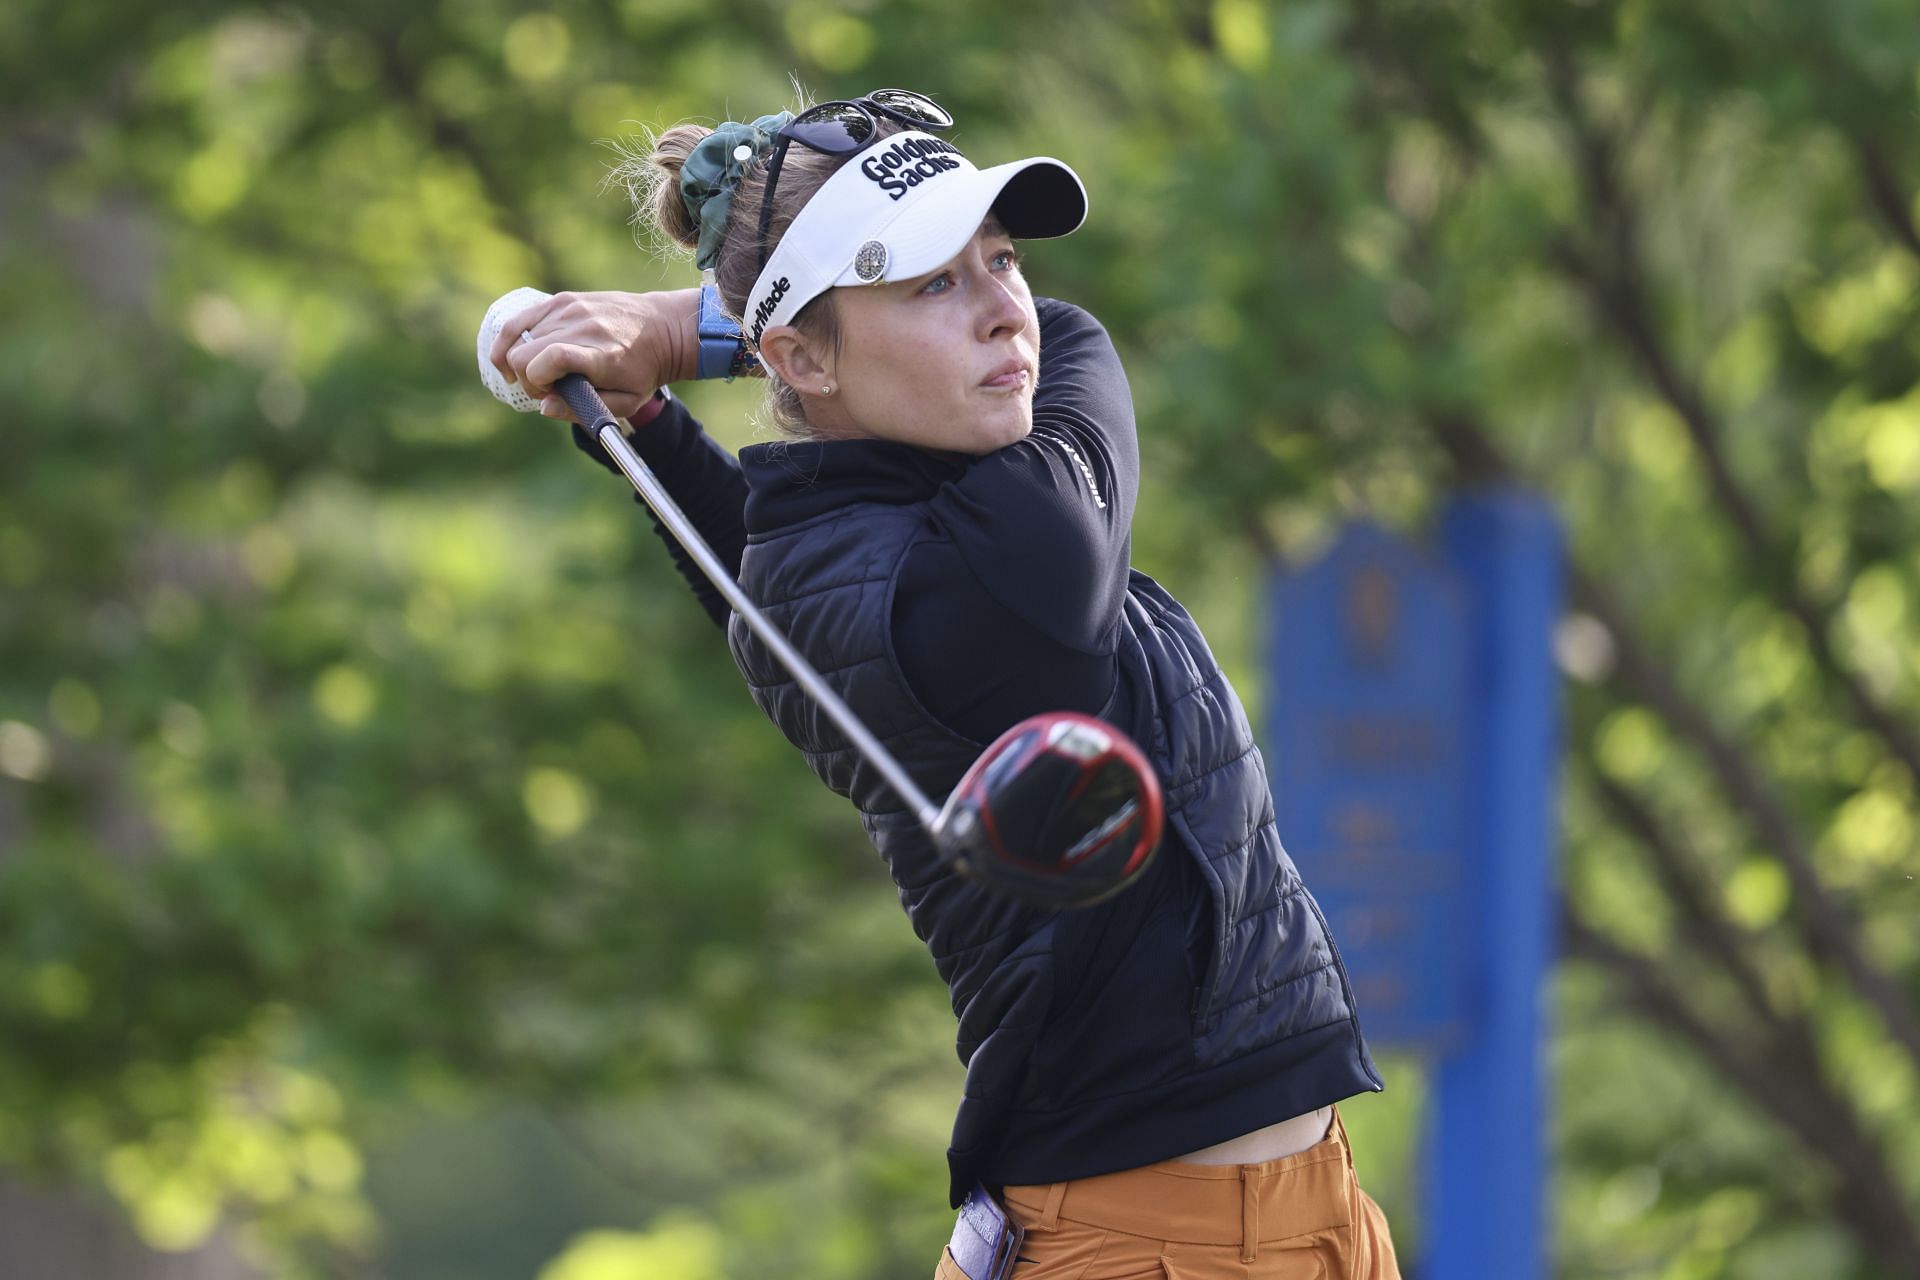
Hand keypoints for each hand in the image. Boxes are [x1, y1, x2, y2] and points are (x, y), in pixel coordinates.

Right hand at [487, 288, 699, 422]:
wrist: (664, 328)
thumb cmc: (644, 370)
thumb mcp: (627, 402)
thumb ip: (583, 409)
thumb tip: (543, 406)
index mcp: (601, 356)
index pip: (552, 359)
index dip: (538, 381)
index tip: (547, 394)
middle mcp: (583, 328)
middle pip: (524, 353)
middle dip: (526, 379)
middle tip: (546, 389)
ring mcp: (570, 309)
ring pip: (517, 339)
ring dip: (520, 362)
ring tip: (538, 375)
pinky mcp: (562, 300)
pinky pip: (518, 320)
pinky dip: (508, 341)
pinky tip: (510, 357)